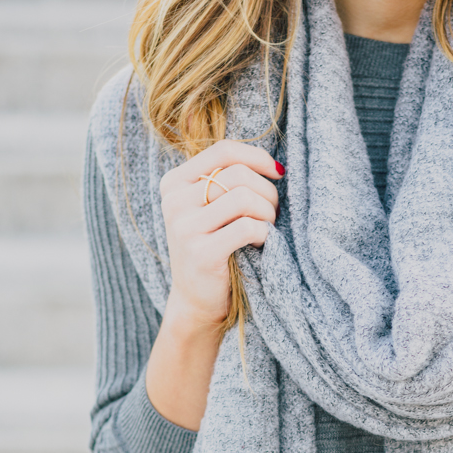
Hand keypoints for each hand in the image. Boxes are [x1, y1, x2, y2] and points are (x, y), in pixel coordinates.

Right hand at [159, 140, 283, 330]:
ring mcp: (184, 227)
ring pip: (244, 198)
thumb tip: (275, 164)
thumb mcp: (211, 209)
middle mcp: (174, 201)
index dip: (258, 157)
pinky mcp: (201, 252)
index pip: (224, 150)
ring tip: (268, 227)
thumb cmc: (214, 250)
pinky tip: (262, 243)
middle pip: (238, 174)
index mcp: (174, 183)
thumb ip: (228, 181)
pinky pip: (247, 227)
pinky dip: (264, 234)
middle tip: (273, 213)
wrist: (196, 302)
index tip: (278, 173)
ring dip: (267, 212)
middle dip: (267, 192)